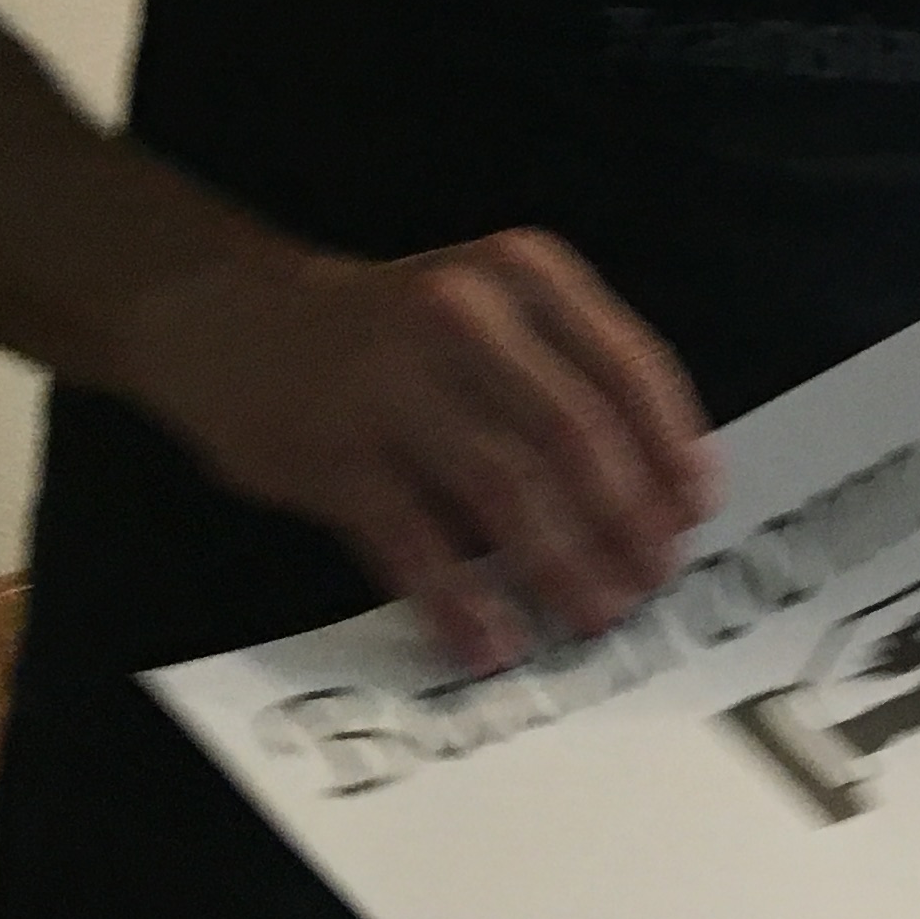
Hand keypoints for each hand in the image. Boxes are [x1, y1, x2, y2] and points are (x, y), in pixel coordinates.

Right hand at [117, 228, 719, 670]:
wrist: (226, 315)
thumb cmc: (389, 330)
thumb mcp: (491, 310)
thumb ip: (570, 375)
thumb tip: (658, 495)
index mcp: (526, 275)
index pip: (629, 368)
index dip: (672, 452)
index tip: (694, 517)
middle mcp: (465, 315)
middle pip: (577, 435)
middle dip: (625, 523)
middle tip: (648, 584)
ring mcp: (393, 382)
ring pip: (507, 488)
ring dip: (560, 566)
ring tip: (590, 619)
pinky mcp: (333, 452)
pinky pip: (415, 542)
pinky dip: (461, 601)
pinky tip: (490, 643)